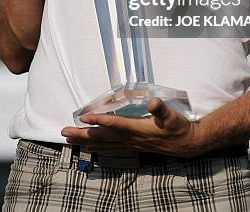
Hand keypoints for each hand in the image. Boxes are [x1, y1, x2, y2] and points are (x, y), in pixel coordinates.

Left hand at [61, 98, 204, 157]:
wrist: (186, 144)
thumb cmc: (178, 128)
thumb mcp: (172, 116)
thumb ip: (161, 109)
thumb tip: (153, 102)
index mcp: (138, 129)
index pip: (115, 125)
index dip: (100, 121)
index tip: (84, 117)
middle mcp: (131, 139)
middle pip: (103, 137)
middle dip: (82, 134)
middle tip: (64, 132)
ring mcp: (130, 144)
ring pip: (103, 144)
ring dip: (85, 141)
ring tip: (69, 139)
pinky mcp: (132, 146)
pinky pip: (109, 148)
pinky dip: (97, 147)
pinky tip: (89, 146)